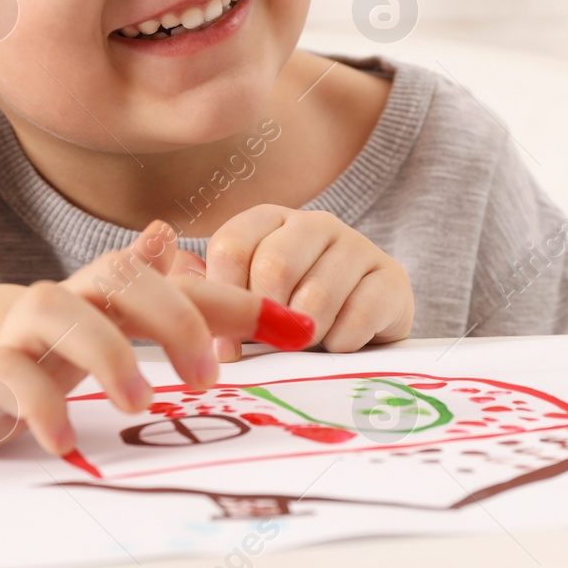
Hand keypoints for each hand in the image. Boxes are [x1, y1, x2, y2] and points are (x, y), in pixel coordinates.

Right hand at [0, 221, 309, 455]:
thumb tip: (166, 239)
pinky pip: (3, 385)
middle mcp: (38, 310)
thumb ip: (111, 293)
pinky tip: (65, 439)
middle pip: (113, 281)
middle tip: (209, 376)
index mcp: (71, 301)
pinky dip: (39, 408)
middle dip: (176, 318)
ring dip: (110, 357)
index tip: (293, 327)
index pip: (155, 278)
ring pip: (58, 315)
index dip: (226, 297)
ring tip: (142, 406)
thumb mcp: (50, 321)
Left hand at [201, 206, 412, 361]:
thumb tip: (175, 284)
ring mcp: (357, 246)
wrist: (361, 332)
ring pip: (316, 296)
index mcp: (269, 221)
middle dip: (267, 319)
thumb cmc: (288, 316)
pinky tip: (339, 345)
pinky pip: (358, 316)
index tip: (224, 344)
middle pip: (274, 267)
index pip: (231, 246)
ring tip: (305, 346)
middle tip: (271, 345)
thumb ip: (206, 291)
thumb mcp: (243, 300)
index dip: (223, 299)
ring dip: (304, 336)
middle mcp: (314, 224)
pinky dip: (341, 343)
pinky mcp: (392, 278)